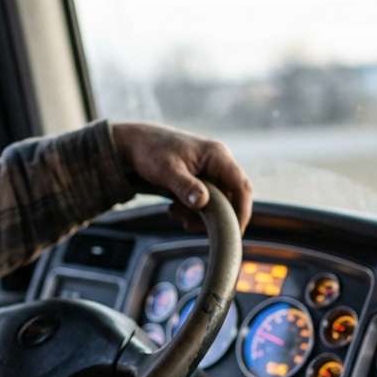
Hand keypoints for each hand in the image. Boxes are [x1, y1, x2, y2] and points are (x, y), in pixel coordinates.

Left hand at [111, 120, 252, 233]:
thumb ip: (185, 186)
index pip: (241, 186)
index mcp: (217, 155)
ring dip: (200, 214)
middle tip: (190, 225)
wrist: (135, 145)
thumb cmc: (151, 152)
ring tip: (174, 213)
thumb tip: (202, 202)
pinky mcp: (200, 180)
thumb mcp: (166, 170)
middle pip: (232, 196)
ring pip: (217, 202)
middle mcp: (218, 162)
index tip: (234, 231)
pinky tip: (173, 210)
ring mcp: (210, 171)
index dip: (242, 210)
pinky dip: (192, 210)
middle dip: (215, 216)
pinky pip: (206, 201)